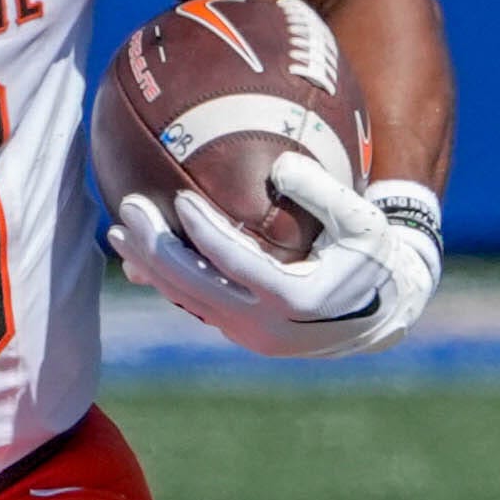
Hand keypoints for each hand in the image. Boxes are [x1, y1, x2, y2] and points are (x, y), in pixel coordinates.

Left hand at [113, 155, 441, 358]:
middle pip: (194, 288)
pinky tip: (136, 257)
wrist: (381, 312)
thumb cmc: (373, 258)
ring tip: (117, 231)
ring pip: (187, 300)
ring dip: (150, 265)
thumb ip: (324, 193)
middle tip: (128, 210)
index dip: (204, 231)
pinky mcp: (240, 332)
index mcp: (297, 300)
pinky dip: (165, 280)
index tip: (179, 197)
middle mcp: (265, 326)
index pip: (235, 263)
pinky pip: (193, 305)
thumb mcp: (363, 222)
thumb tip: (277, 166)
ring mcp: (248, 334)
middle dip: (156, 249)